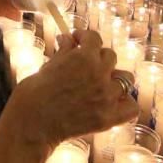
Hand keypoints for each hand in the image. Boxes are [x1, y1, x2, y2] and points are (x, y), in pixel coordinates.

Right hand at [5, 30, 139, 149]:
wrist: (31, 124)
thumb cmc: (33, 94)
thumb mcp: (47, 66)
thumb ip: (63, 51)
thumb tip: (68, 38)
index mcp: (83, 57)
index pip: (94, 38)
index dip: (85, 38)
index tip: (78, 41)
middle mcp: (99, 74)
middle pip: (110, 56)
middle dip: (98, 59)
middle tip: (86, 67)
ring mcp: (106, 96)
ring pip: (125, 79)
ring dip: (114, 79)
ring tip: (101, 85)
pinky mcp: (108, 117)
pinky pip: (131, 107)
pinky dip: (126, 104)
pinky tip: (114, 103)